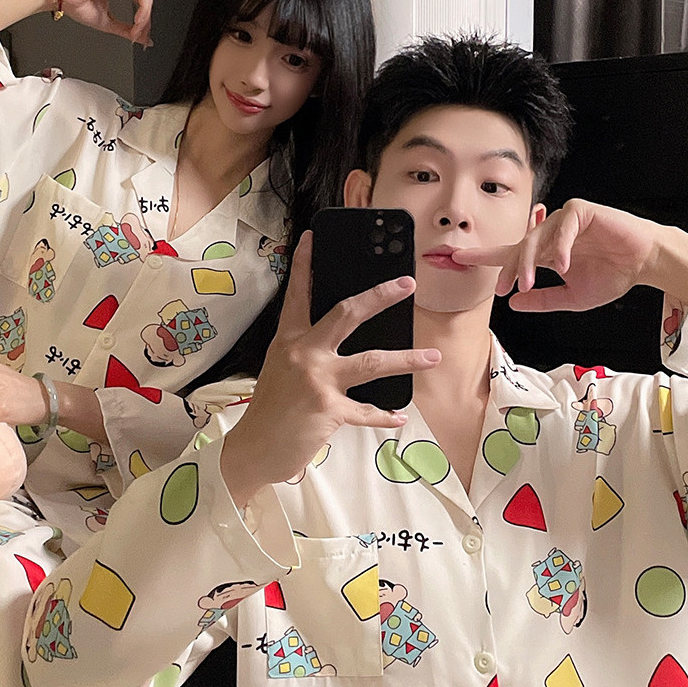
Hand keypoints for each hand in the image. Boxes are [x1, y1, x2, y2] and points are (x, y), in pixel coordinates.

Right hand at [55, 0, 152, 47]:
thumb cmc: (77, 5)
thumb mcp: (109, 22)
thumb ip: (127, 29)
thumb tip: (144, 39)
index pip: (140, 1)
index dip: (145, 21)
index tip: (142, 38)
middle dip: (146, 21)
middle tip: (142, 38)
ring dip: (144, 18)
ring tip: (136, 32)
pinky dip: (142, 10)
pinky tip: (137, 22)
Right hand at [221, 232, 440, 507]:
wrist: (254, 449)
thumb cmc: (270, 412)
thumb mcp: (282, 372)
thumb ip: (307, 354)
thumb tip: (341, 347)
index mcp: (289, 340)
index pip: (299, 295)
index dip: (305, 265)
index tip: (314, 237)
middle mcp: (303, 353)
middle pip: (347, 313)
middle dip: (381, 295)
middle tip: (407, 283)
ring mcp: (316, 379)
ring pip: (372, 361)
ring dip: (407, 359)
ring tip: (433, 357)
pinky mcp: (328, 409)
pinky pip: (367, 410)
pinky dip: (385, 416)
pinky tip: (399, 416)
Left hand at [461, 199, 687, 312]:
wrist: (644, 264)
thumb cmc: (612, 276)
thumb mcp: (572, 298)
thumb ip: (542, 300)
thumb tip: (514, 304)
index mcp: (546, 254)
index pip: (510, 253)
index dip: (485, 257)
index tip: (458, 259)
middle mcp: (551, 235)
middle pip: (519, 246)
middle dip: (507, 267)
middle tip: (502, 287)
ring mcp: (566, 221)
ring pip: (537, 237)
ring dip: (529, 262)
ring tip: (526, 283)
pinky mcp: (583, 211)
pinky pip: (564, 226)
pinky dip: (561, 246)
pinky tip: (563, 265)